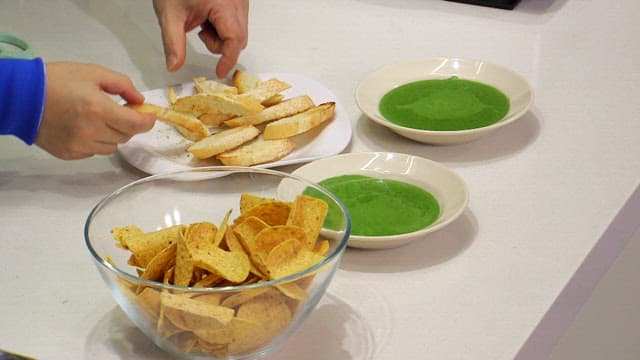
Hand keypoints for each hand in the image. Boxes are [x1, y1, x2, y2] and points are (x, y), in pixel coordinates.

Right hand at [36, 62, 155, 159]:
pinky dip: (96, 141)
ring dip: (113, 134)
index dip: (147, 121)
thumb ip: (122, 85)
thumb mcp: (93, 73)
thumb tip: (140, 101)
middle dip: (128, 124)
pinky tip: (84, 127)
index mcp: (98, 110)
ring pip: (112, 146)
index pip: (136, 125)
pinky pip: (94, 151)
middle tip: (120, 110)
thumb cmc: (57, 80)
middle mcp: (91, 132)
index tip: (149, 115)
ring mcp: (79, 146)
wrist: (20, 96)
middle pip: (126, 136)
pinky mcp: (69, 154)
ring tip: (99, 118)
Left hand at [153, 0, 248, 77]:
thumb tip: (174, 66)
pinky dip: (224, 26)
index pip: (234, 40)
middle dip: (221, 45)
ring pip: (239, 31)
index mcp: (223, 4)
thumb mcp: (170, 15)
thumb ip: (173, 44)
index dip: (228, 59)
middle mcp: (237, 1)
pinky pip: (238, 21)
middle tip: (201, 34)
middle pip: (239, 38)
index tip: (219, 72)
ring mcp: (240, 0)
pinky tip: (209, 16)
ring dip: (222, 36)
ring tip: (203, 21)